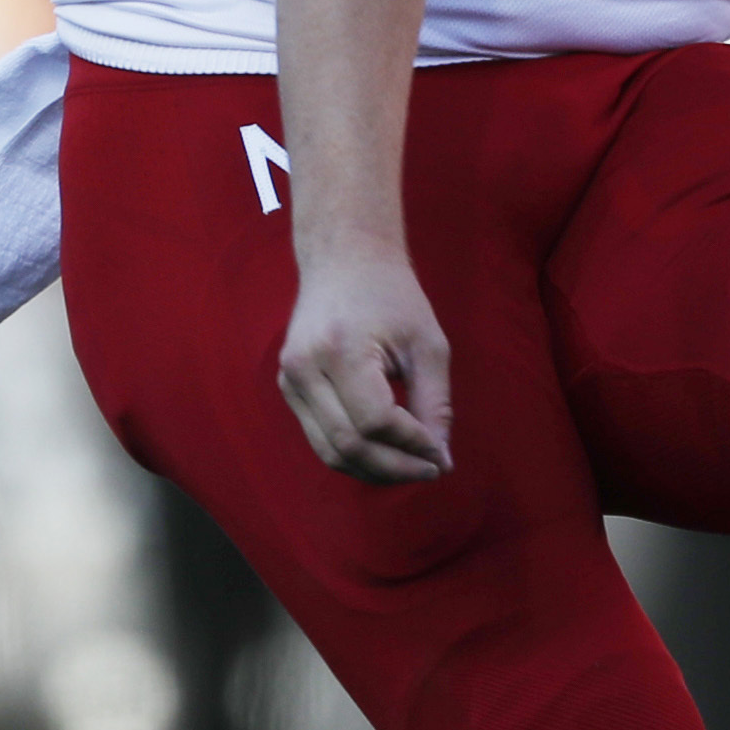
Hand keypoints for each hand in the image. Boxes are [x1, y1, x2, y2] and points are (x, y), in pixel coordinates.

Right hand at [278, 242, 453, 482]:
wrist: (343, 259)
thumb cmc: (392, 296)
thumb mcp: (427, 344)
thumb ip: (435, 404)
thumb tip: (440, 458)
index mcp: (340, 350)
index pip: (375, 421)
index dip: (412, 445)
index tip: (441, 454)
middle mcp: (304, 369)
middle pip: (349, 444)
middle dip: (394, 467)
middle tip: (432, 469)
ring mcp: (289, 380)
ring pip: (330, 451)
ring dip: (374, 470)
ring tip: (412, 467)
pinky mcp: (288, 388)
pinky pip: (320, 438)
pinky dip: (355, 454)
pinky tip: (387, 453)